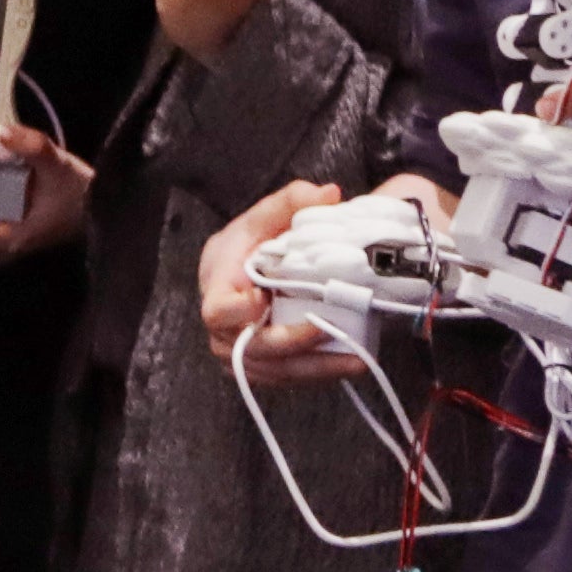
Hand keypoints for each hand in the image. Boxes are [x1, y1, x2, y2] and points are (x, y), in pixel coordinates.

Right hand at [201, 176, 376, 387]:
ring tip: (354, 361)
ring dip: (311, 369)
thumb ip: (295, 200)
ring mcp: (239, 349)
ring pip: (271, 370)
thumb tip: (329, 194)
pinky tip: (343, 365)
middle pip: (250, 348)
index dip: (238, 313)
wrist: (242, 266)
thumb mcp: (270, 213)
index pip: (217, 309)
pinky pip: (283, 377)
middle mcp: (223, 326)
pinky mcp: (259, 363)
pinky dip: (312, 374)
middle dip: (293, 344)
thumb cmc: (252, 240)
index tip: (264, 300)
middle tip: (330, 333)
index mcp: (218, 285)